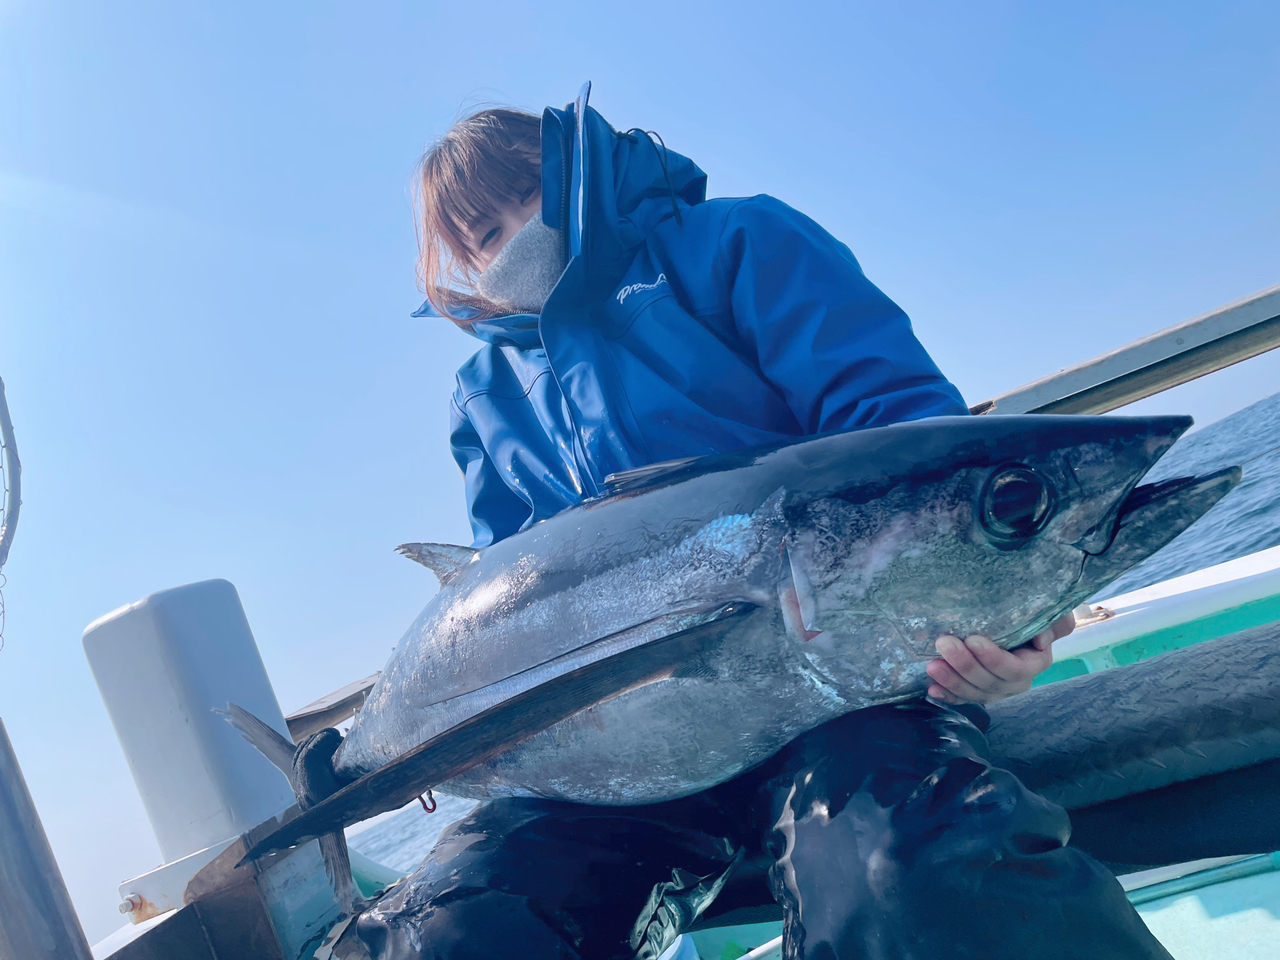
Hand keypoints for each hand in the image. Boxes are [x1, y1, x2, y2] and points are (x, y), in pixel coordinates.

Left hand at [925, 613, 1074, 704]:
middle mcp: (1015, 682)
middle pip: (990, 682)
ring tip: (933, 665)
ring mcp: (995, 689)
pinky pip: (962, 698)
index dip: (993, 658)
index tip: (973, 639)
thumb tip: (1041, 639)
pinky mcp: (976, 690)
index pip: (1015, 669)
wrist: (1013, 620)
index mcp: (1034, 663)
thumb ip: (1055, 624)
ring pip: (974, 692)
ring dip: (952, 681)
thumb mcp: (1050, 614)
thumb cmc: (1030, 613)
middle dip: (965, 665)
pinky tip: (932, 690)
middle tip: (944, 644)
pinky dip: (947, 695)